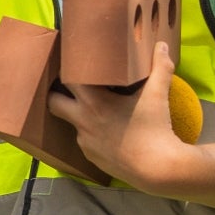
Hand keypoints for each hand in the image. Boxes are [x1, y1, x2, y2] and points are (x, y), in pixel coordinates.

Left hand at [48, 42, 191, 192]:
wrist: (158, 169)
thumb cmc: (156, 129)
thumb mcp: (158, 94)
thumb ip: (160, 67)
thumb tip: (161, 45)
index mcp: (94, 103)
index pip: (66, 80)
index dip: (66, 70)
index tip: (70, 64)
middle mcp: (83, 122)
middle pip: (53, 102)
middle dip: (57, 93)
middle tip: (70, 86)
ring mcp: (85, 142)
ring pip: (71, 123)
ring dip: (77, 114)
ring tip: (93, 108)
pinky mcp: (91, 158)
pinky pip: (84, 140)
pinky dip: (91, 133)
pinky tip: (107, 131)